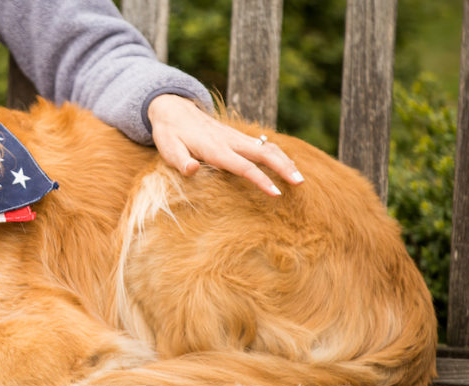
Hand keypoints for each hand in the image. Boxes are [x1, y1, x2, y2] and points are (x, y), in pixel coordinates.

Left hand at [147, 94, 302, 195]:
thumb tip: (192, 169)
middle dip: (284, 167)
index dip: (261, 180)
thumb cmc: (169, 134)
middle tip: (300, 183)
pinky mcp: (237, 136)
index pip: (243, 166)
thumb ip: (180, 161)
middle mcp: (230, 141)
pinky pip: (263, 144)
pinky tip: (287, 164)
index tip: (276, 193)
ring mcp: (236, 137)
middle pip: (264, 153)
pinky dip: (278, 154)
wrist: (173, 110)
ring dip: (285, 160)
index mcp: (215, 149)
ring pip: (267, 147)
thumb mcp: (168, 149)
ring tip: (299, 177)